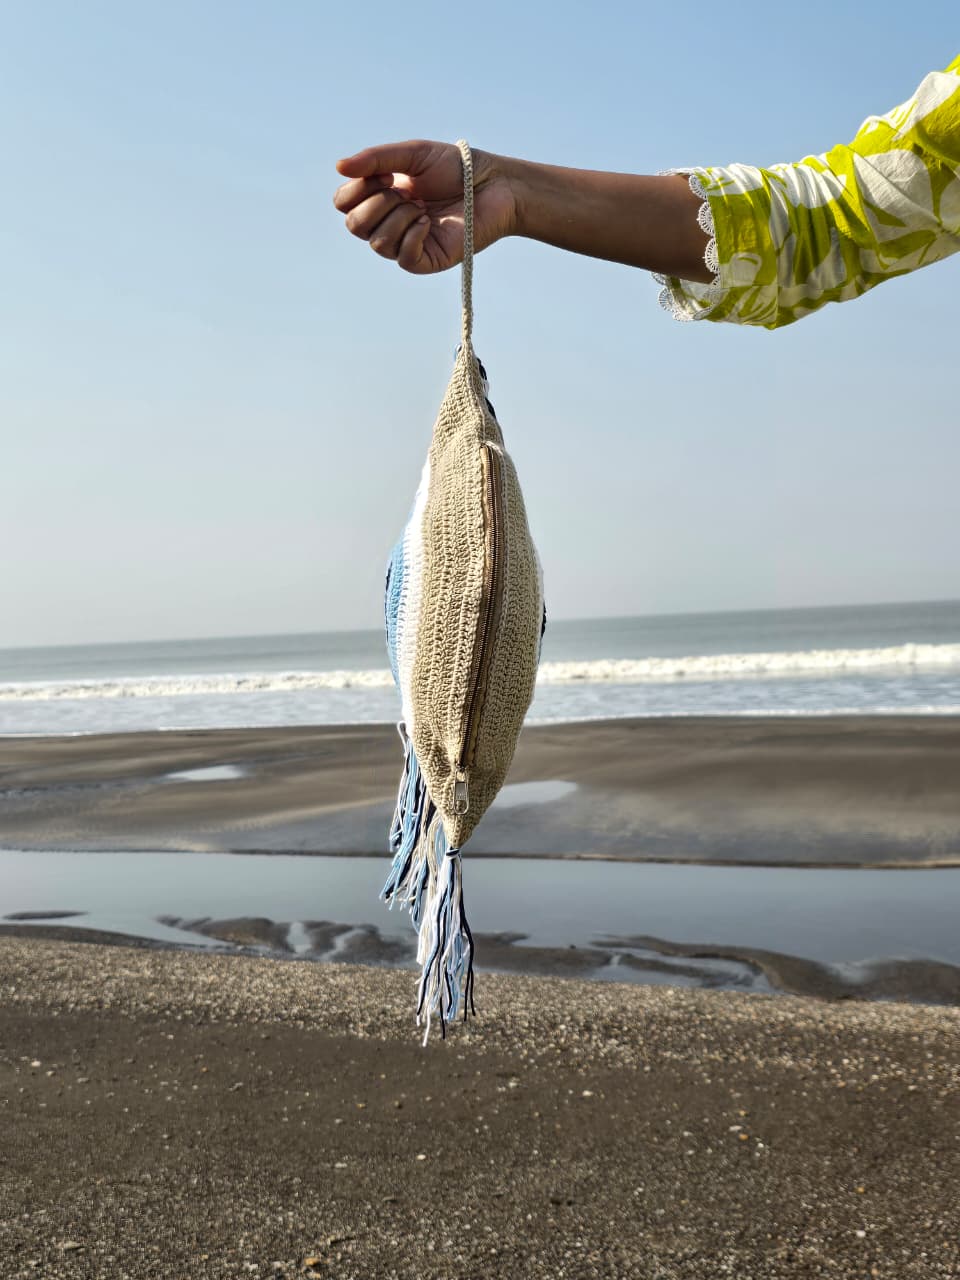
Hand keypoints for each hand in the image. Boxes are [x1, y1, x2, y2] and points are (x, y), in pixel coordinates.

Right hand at [333, 141, 517, 273]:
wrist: (494, 184)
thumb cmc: (456, 168)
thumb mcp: (412, 154)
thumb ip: (375, 159)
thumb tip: (339, 166)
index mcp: (381, 197)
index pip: (344, 204)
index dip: (355, 189)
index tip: (386, 174)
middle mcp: (390, 223)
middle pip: (354, 225)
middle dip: (376, 203)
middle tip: (405, 193)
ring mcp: (407, 244)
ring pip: (377, 243)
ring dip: (398, 217)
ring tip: (423, 207)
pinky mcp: (427, 260)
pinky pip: (403, 258)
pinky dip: (412, 236)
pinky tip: (429, 222)